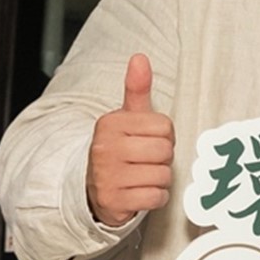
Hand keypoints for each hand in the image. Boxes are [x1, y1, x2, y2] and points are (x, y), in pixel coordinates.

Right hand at [87, 53, 174, 226]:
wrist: (94, 186)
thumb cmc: (120, 148)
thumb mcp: (126, 117)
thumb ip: (136, 89)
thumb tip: (140, 58)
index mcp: (110, 124)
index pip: (165, 126)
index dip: (164, 136)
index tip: (147, 140)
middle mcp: (105, 148)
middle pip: (165, 151)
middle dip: (162, 158)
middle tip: (146, 161)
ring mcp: (107, 176)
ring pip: (162, 175)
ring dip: (159, 179)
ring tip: (141, 176)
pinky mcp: (113, 201)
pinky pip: (156, 197)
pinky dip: (155, 198)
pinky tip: (140, 192)